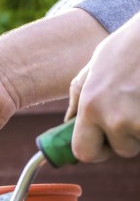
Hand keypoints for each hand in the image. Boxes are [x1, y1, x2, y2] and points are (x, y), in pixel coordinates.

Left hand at [66, 14, 139, 161]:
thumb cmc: (128, 47)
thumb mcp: (94, 68)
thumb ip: (79, 99)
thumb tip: (68, 124)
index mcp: (90, 107)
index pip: (84, 152)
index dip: (95, 150)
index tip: (103, 142)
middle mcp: (115, 118)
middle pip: (121, 149)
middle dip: (126, 137)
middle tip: (131, 109)